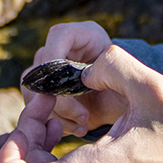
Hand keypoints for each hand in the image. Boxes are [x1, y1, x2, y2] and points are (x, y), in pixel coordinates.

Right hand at [23, 21, 125, 136]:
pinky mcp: (44, 90)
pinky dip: (55, 121)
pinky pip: (35, 106)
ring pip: (32, 90)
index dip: (58, 63)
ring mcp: (49, 68)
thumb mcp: (127, 77)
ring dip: (56, 114)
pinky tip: (77, 129)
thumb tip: (84, 77)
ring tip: (83, 126)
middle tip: (85, 118)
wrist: (126, 102)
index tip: (76, 91)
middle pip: (41, 68)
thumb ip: (111, 69)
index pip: (58, 36)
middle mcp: (60, 47)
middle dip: (61, 100)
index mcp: (82, 34)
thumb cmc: (130, 87)